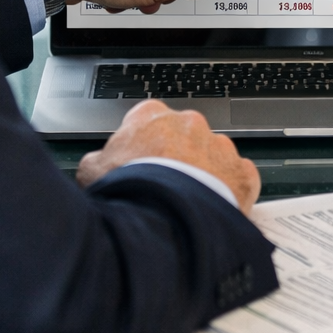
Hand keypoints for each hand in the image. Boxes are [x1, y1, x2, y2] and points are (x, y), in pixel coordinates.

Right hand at [77, 100, 260, 211]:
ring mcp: (219, 145)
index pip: (147, 120)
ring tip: (187, 200)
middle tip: (163, 185)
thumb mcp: (91, 171)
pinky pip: (237, 176)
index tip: (138, 162)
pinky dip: (228, 189)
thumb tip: (96, 165)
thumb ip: (98, 160)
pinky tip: (212, 206)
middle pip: (183, 136)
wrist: (165, 217)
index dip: (141, 144)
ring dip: (203, 172)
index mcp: (152, 115)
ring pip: (212, 155)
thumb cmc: (129, 191)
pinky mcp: (241, 171)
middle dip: (175, 156)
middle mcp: (190, 123)